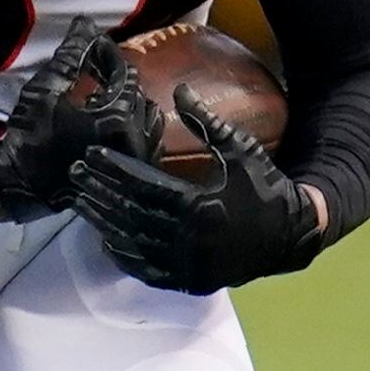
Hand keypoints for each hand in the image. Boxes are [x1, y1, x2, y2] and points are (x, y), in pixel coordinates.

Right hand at [0, 23, 158, 218]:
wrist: (23, 184)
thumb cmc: (30, 136)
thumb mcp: (45, 89)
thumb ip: (70, 54)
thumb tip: (85, 22)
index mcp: (118, 118)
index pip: (124, 73)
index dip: (108, 54)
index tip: (92, 44)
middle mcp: (137, 139)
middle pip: (138, 93)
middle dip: (116, 76)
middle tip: (93, 64)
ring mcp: (140, 159)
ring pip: (148, 116)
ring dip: (128, 99)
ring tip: (101, 92)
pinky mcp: (135, 172)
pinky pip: (149, 140)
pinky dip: (135, 123)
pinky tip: (110, 117)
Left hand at [71, 89, 322, 294]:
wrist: (293, 233)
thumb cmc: (265, 187)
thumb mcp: (239, 149)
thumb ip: (206, 122)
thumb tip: (179, 89)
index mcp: (199, 205)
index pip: (142, 185)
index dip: (114, 169)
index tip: (92, 155)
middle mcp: (189, 239)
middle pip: (130, 215)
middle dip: (100, 192)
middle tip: (76, 176)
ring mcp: (189, 264)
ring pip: (134, 244)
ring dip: (104, 223)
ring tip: (82, 204)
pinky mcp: (191, 281)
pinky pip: (149, 272)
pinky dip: (125, 258)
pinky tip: (108, 242)